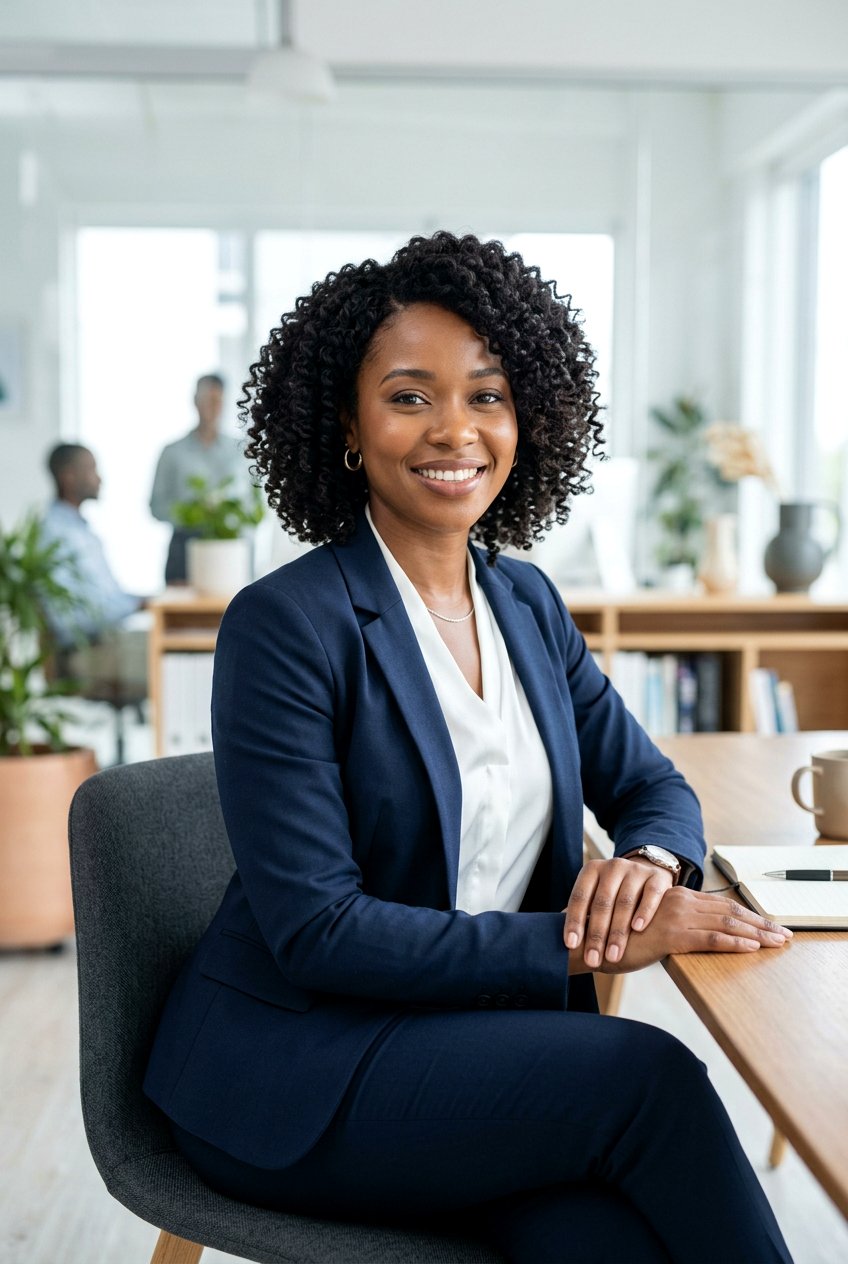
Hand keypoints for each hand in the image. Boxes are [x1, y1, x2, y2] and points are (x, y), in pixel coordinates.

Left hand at [563, 856, 673, 969]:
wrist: (649, 874)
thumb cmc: (615, 894)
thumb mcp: (596, 895)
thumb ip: (582, 912)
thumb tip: (555, 936)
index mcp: (592, 870)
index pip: (579, 897)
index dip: (574, 921)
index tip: (571, 945)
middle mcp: (612, 867)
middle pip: (602, 903)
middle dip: (596, 934)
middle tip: (593, 959)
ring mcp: (636, 871)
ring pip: (625, 902)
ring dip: (618, 931)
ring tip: (613, 955)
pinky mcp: (657, 878)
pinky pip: (651, 895)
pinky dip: (643, 912)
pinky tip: (637, 929)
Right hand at [600, 886, 792, 974]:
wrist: (591, 939)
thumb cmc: (620, 936)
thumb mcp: (653, 927)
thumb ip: (676, 925)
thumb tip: (700, 936)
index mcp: (677, 897)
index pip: (722, 906)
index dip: (750, 916)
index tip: (772, 926)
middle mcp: (679, 901)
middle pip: (730, 911)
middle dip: (761, 924)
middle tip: (786, 935)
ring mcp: (675, 916)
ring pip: (726, 922)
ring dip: (756, 933)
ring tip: (777, 942)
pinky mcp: (669, 934)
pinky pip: (709, 938)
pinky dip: (733, 942)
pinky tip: (751, 947)